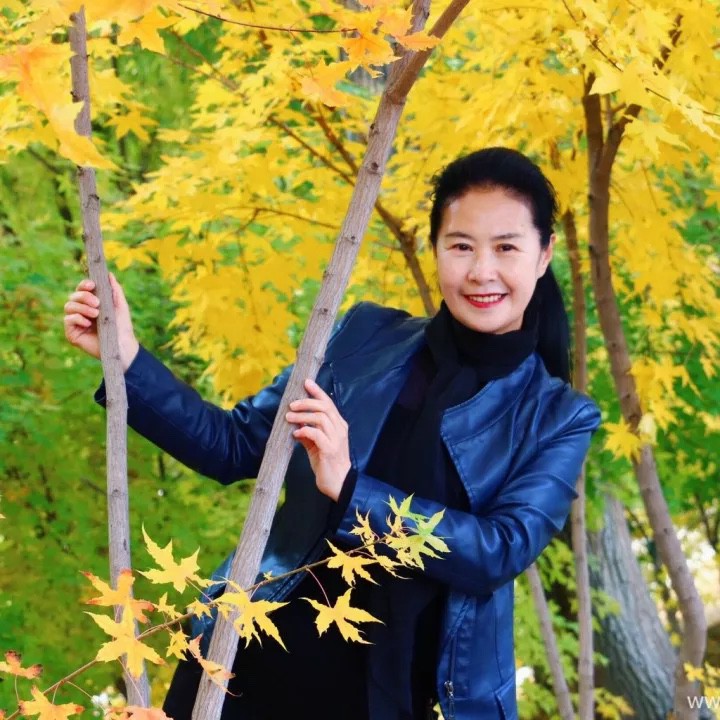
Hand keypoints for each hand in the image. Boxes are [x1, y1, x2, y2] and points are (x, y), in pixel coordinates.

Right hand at [63, 273, 139, 371]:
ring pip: (69, 306)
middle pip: (73, 296)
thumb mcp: (120, 305)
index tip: (92, 285)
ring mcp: (76, 322)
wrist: (123, 346)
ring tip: (96, 314)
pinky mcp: (72, 333)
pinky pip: (67, 319)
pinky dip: (77, 318)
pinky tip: (88, 323)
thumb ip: (115, 289)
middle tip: (97, 303)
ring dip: (82, 308)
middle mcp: (82, 311)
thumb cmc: (122, 326)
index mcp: (92, 303)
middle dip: (84, 296)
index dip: (84, 285)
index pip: (82, 289)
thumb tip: (109, 274)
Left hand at [285, 378, 350, 500]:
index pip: (329, 403)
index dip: (317, 391)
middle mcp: (340, 429)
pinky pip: (316, 434)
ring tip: (289, 418)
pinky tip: (296, 433)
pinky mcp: (330, 450)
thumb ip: (308, 433)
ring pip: (320, 418)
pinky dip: (304, 430)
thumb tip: (295, 425)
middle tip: (291, 405)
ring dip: (302, 416)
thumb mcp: (316, 446)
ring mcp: (336, 439)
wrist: (339, 484)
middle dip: (306, 402)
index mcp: (338, 425)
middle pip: (324, 407)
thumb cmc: (327, 464)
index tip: (306, 382)